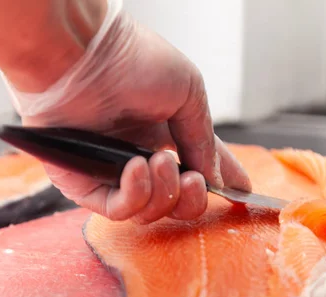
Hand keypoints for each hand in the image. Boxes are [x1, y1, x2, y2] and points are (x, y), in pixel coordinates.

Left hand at [3, 1, 250, 223]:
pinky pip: (117, 211)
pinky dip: (135, 195)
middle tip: (194, 180)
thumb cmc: (134, 61)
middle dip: (192, 200)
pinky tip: (136, 167)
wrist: (83, 55)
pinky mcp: (84, 184)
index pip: (197, 168)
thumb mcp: (188, 93)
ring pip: (150, 213)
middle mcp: (140, 157)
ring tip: (159, 161)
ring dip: (164, 192)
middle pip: (176, 203)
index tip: (242, 194)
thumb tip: (214, 178)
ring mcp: (113, 173)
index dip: (220, 183)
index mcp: (165, 134)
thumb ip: (203, 140)